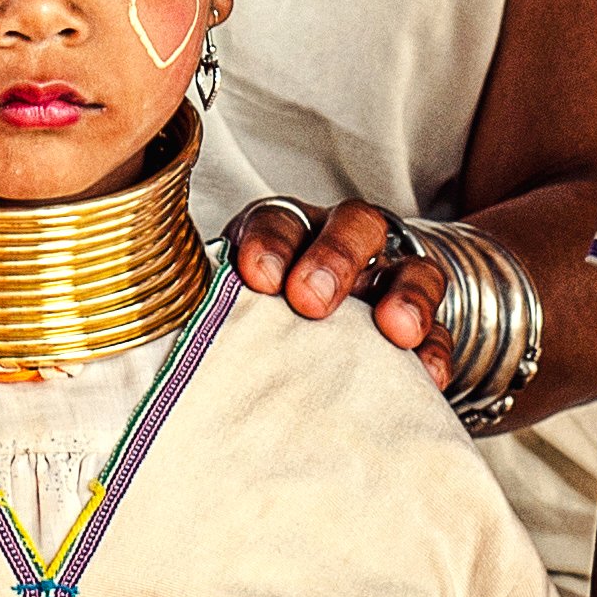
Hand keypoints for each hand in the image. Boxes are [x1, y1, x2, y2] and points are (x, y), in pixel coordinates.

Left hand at [228, 199, 452, 391]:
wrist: (307, 354)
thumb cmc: (259, 329)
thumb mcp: (232, 314)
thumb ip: (211, 321)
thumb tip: (157, 359)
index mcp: (287, 237)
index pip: (278, 220)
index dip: (268, 243)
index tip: (256, 278)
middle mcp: (342, 249)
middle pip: (352, 227)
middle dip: (334, 258)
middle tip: (310, 300)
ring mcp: (388, 284)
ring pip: (410, 268)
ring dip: (404, 295)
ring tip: (394, 331)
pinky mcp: (422, 326)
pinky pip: (440, 330)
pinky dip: (435, 349)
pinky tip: (426, 375)